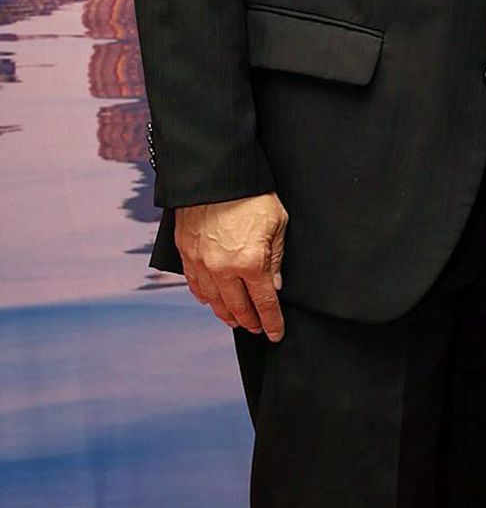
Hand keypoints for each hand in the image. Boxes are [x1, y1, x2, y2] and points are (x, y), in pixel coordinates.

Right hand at [174, 193, 288, 339]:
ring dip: (227, 314)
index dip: (272, 322)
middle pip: (238, 308)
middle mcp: (223, 269)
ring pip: (214, 301)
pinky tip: (211, 301)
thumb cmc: (251, 195)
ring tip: (237, 320)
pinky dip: (205, 297)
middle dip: (251, 322)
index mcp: (251, 263)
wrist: (214, 174)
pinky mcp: (186, 253)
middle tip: (258, 329)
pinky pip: (195, 285)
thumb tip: (275, 285)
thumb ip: (276, 258)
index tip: (276, 333)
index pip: (264, 303)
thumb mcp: (277, 224)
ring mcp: (201, 263)